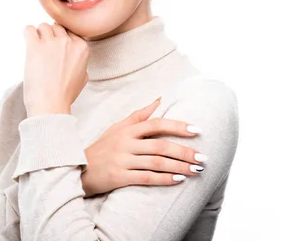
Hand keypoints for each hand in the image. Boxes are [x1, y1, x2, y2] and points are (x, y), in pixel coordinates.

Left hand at [23, 22, 88, 115]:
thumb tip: (76, 61)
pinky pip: (29, 29)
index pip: (70, 32)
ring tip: (36, 48)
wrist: (50, 104)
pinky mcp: (35, 46)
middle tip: (45, 49)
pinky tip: (28, 42)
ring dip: (39, 35)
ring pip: (43, 26)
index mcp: (82, 48)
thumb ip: (81, 64)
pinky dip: (27, 34)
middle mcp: (68, 42)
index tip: (56, 48)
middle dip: (50, 36)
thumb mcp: (83, 79)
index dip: (61, 39)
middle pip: (56, 27)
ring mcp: (52, 43)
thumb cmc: (65, 95)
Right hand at [80, 98, 206, 197]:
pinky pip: (146, 177)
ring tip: (196, 170)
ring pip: (156, 162)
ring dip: (179, 166)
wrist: (77, 170)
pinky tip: (178, 180)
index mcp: (127, 130)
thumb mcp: (117, 128)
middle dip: (184, 151)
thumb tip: (159, 99)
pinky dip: (164, 179)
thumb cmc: (101, 148)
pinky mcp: (118, 177)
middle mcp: (125, 143)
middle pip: (160, 145)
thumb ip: (139, 115)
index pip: (156, 124)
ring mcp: (122, 160)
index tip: (197, 131)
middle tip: (203, 157)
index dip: (177, 126)